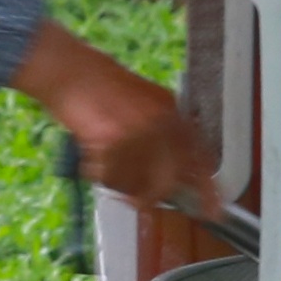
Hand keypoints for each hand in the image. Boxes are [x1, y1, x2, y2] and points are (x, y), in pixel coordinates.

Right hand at [10, 19, 218, 206]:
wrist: (69, 70)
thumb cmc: (101, 85)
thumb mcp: (146, 101)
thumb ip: (163, 131)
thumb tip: (176, 172)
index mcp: (170, 111)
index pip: (199, 156)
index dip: (207, 187)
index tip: (211, 211)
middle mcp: (158, 122)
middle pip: (165, 181)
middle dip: (152, 196)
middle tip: (139, 200)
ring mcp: (135, 132)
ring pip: (132, 183)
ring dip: (117, 182)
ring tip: (105, 163)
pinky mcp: (108, 140)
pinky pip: (106, 176)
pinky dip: (95, 173)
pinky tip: (90, 154)